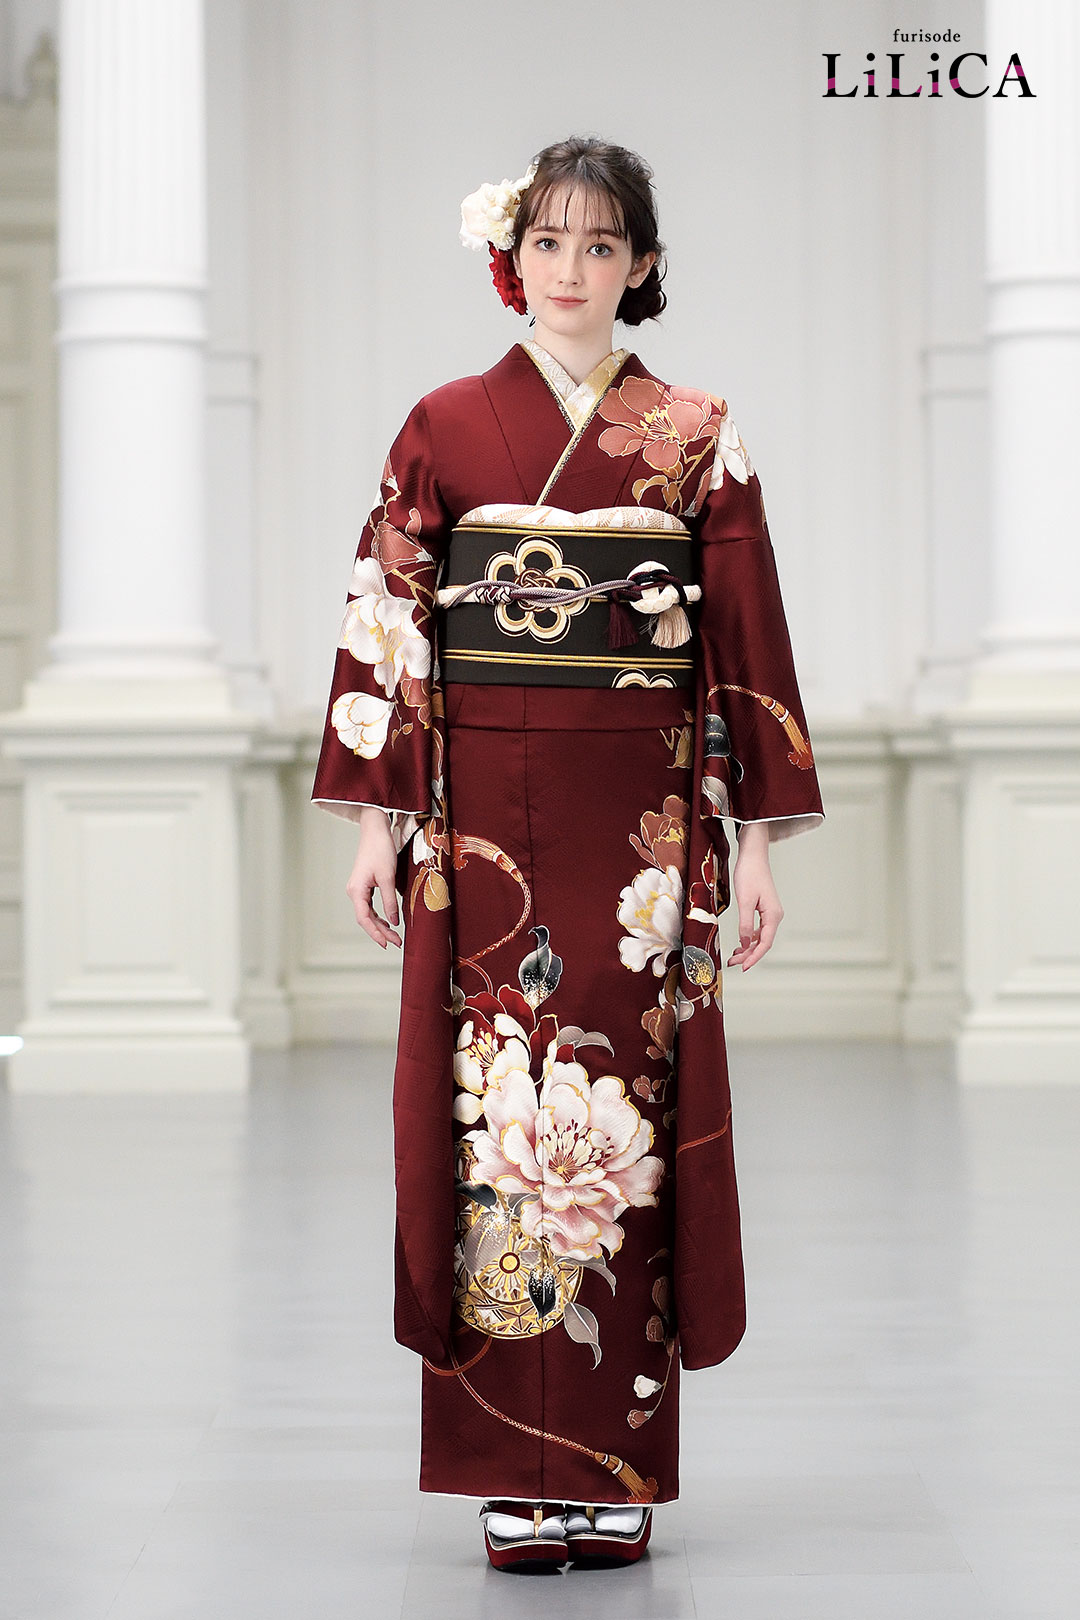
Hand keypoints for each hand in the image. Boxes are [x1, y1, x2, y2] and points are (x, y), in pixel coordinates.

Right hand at [346, 807, 401, 948]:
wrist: (375, 830)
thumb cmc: (380, 850)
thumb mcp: (388, 877)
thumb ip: (390, 900)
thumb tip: (393, 921)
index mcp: (357, 891)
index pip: (364, 919)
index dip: (376, 933)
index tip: (388, 944)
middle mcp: (354, 892)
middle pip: (366, 919)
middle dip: (381, 932)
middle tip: (397, 942)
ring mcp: (358, 889)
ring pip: (368, 913)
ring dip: (381, 925)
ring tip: (395, 936)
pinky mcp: (365, 885)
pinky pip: (370, 906)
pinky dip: (380, 915)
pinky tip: (388, 921)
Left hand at [727, 823, 783, 970]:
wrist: (752, 855)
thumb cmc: (749, 874)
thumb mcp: (745, 901)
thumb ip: (745, 924)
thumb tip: (745, 943)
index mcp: (773, 915)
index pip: (765, 943)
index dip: (754, 957)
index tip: (743, 967)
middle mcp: (774, 916)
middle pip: (763, 943)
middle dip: (748, 955)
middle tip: (733, 963)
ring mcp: (770, 913)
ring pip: (760, 937)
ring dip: (748, 948)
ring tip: (734, 956)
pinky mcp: (763, 909)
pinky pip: (758, 929)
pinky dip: (748, 938)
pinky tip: (740, 943)